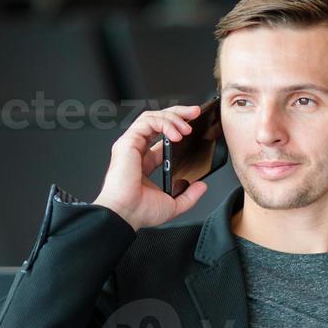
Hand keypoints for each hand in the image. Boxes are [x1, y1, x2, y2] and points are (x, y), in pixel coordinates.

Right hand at [93, 105, 209, 230]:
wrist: (126, 215)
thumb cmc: (140, 211)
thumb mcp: (173, 205)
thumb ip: (189, 195)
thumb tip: (202, 186)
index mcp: (145, 162)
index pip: (161, 136)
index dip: (177, 128)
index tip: (194, 126)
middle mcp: (137, 150)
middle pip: (157, 121)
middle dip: (177, 113)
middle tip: (195, 113)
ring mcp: (131, 144)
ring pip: (152, 117)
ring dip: (173, 118)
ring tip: (187, 127)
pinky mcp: (128, 142)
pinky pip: (147, 122)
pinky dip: (164, 124)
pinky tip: (176, 134)